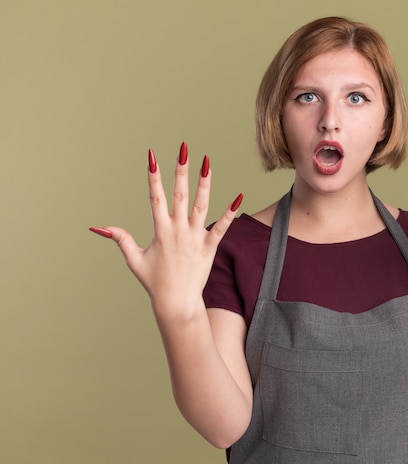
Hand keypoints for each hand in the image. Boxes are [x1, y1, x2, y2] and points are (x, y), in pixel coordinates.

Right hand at [90, 142, 242, 320]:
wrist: (176, 302)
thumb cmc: (154, 282)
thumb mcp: (134, 260)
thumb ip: (121, 240)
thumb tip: (100, 227)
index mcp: (160, 231)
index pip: (156, 197)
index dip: (154, 176)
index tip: (152, 156)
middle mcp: (178, 230)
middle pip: (179, 195)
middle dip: (181, 170)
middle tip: (184, 149)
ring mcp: (195, 237)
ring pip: (200, 205)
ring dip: (204, 183)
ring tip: (207, 162)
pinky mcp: (210, 246)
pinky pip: (222, 227)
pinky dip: (230, 213)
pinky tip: (239, 197)